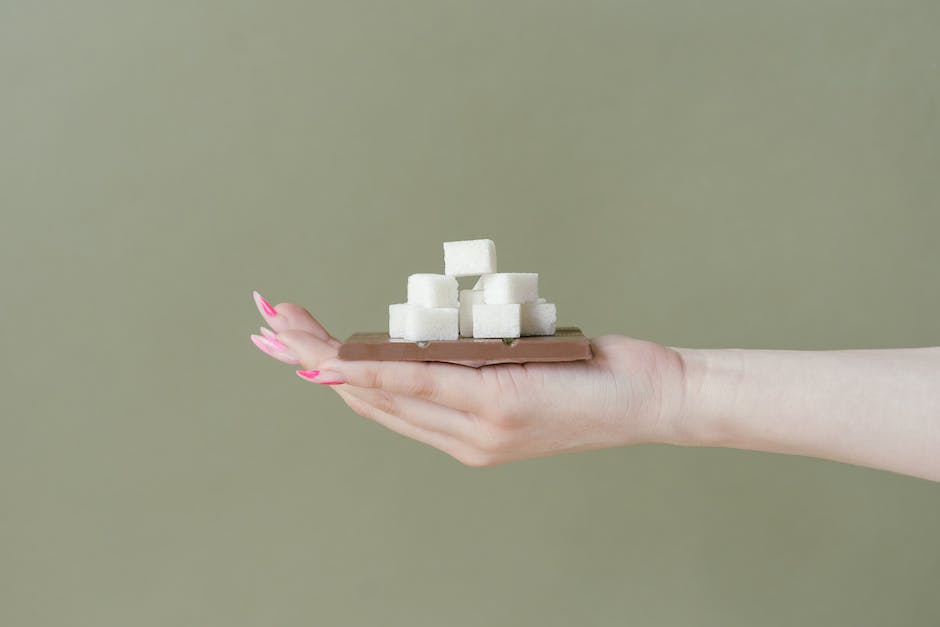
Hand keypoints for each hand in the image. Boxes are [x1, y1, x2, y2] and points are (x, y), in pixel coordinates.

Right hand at [250, 292, 686, 466]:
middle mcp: (462, 438)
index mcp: (464, 433)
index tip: (295, 346)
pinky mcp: (496, 404)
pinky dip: (372, 366)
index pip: (383, 402)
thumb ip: (476, 360)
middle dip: (308, 359)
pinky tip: (334, 354)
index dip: (332, 373)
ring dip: (324, 356)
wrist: (654, 400)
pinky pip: (420, 383)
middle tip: (264, 324)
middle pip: (368, 396)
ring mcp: (475, 427)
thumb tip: (440, 335)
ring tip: (281, 325)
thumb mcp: (526, 368)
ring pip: (382, 389)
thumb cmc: (594, 380)